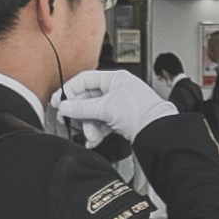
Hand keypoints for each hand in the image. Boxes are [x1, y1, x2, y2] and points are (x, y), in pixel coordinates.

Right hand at [51, 67, 179, 147]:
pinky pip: (104, 124)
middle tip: (68, 120)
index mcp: (115, 78)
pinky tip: (93, 140)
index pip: (86, 79)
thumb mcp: (106, 108)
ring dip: (89, 126)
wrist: (159, 133)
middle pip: (89, 99)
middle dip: (80, 113)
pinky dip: (97, 132)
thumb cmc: (141, 113)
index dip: (70, 90)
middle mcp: (118, 90)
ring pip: (95, 113)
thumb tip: (65, 107)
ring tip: (89, 135)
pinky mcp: (123, 120)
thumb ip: (82, 108)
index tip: (60, 101)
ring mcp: (120, 105)